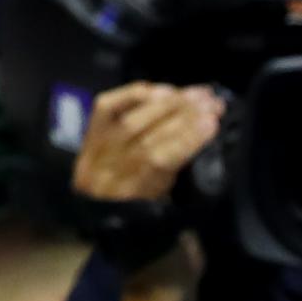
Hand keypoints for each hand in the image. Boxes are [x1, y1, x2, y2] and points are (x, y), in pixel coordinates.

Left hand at [71, 84, 222, 202]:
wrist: (96, 210)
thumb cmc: (137, 209)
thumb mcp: (164, 201)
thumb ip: (179, 170)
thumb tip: (202, 132)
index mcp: (131, 194)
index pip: (159, 160)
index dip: (187, 137)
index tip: (212, 122)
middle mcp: (107, 172)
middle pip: (146, 135)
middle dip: (184, 113)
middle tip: (212, 102)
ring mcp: (94, 152)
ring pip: (131, 119)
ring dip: (170, 102)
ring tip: (197, 94)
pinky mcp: (89, 134)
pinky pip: (107, 106)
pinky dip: (137, 94)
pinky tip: (163, 90)